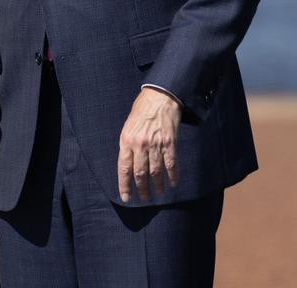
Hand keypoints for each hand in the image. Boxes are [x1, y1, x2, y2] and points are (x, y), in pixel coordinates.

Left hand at [117, 87, 181, 201]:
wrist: (159, 97)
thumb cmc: (141, 111)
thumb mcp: (127, 126)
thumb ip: (127, 145)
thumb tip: (128, 164)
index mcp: (126, 140)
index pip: (124, 168)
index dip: (125, 185)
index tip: (126, 197)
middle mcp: (140, 144)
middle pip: (140, 173)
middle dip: (141, 189)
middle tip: (143, 199)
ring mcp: (155, 144)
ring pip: (156, 172)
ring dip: (157, 185)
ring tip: (158, 193)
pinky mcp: (170, 143)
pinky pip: (171, 164)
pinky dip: (173, 176)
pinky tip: (173, 184)